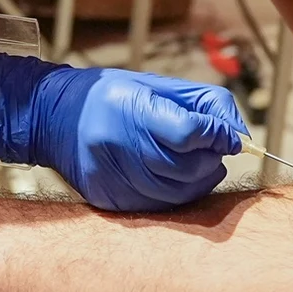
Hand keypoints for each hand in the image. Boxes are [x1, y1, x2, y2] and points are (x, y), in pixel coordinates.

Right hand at [0, 52, 247, 211]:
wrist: (53, 117)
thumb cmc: (112, 96)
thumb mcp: (157, 85)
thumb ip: (203, 104)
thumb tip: (238, 134)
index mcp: (131, 109)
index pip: (190, 133)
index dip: (217, 136)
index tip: (228, 136)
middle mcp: (117, 146)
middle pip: (186, 167)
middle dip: (211, 160)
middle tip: (215, 149)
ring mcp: (110, 177)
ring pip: (176, 193)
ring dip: (199, 180)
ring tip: (198, 163)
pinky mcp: (107, 198)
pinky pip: (157, 206)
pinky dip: (176, 194)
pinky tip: (176, 178)